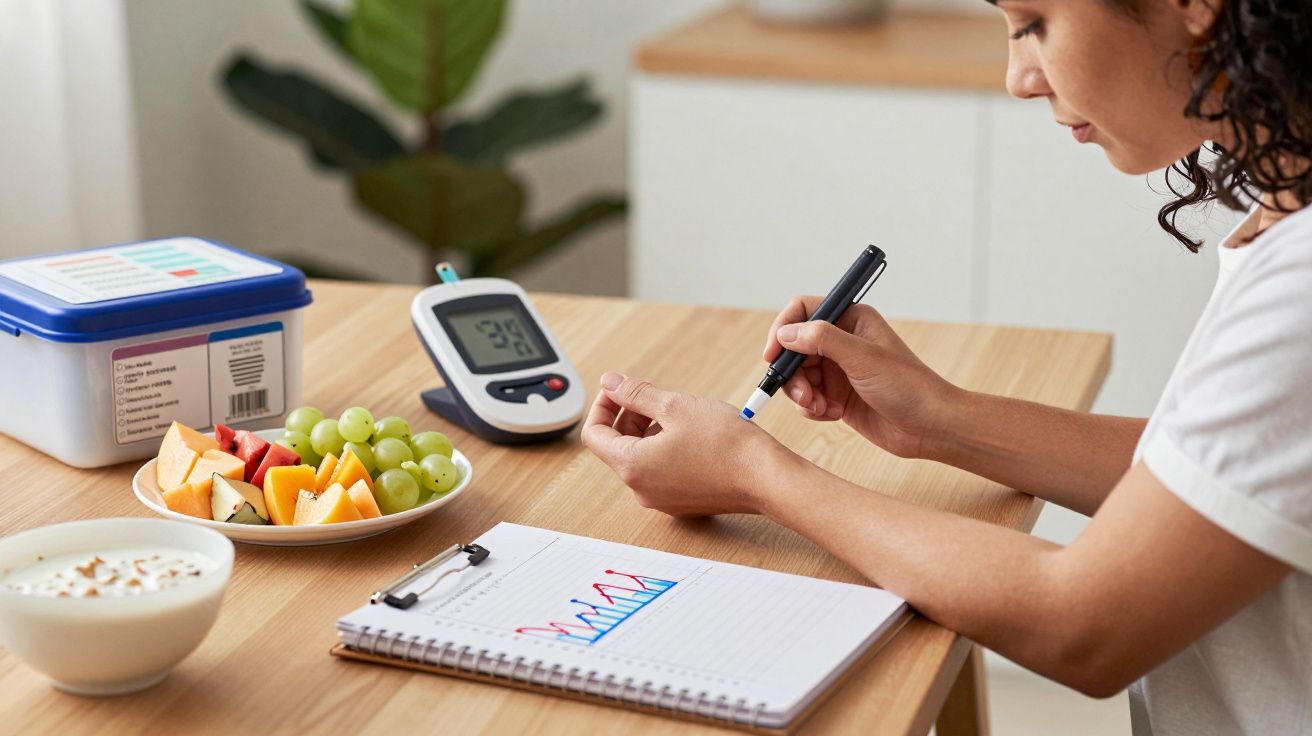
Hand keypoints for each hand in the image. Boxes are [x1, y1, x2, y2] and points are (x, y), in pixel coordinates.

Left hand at [581, 372, 795, 516]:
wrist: (766, 478)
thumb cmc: (726, 445)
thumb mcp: (675, 406)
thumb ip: (636, 394)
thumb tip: (610, 383)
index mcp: (632, 466)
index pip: (593, 434)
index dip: (603, 405)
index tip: (619, 389)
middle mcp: (641, 489)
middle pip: (617, 446)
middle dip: (629, 416)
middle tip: (654, 395)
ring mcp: (662, 499)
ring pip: (641, 457)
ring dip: (649, 430)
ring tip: (679, 412)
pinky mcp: (682, 501)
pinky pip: (661, 471)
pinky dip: (666, 448)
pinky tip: (692, 432)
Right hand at [764, 296, 960, 458]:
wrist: (929, 427)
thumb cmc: (908, 387)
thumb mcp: (863, 358)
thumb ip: (822, 340)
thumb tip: (786, 333)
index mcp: (852, 320)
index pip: (803, 311)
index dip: (783, 330)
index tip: (772, 355)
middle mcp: (842, 341)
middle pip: (794, 348)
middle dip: (793, 372)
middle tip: (802, 394)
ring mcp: (838, 369)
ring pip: (798, 376)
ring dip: (801, 394)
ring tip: (819, 407)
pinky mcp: (837, 396)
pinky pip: (807, 398)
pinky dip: (812, 408)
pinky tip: (831, 414)